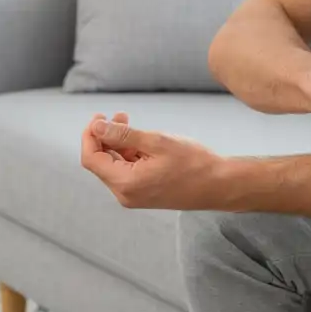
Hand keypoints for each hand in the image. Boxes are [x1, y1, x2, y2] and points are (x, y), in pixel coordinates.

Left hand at [80, 112, 224, 209]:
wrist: (219, 185)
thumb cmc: (193, 163)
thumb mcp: (157, 142)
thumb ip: (123, 135)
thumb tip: (97, 126)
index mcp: (125, 183)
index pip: (91, 159)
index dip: (90, 136)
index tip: (99, 116)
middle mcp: (125, 194)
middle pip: (101, 163)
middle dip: (105, 137)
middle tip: (119, 115)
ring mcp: (135, 196)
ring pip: (115, 166)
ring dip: (118, 144)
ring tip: (130, 123)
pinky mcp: (144, 193)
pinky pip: (127, 172)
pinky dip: (129, 154)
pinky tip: (141, 141)